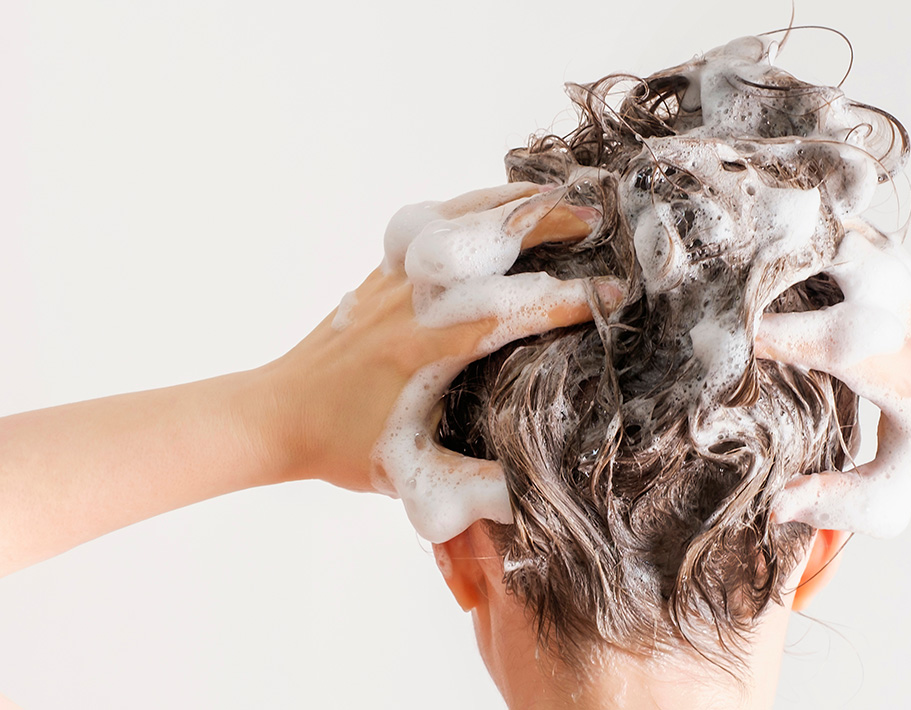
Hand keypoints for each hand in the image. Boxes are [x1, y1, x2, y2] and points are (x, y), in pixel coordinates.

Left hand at [261, 183, 614, 501]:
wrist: (274, 415)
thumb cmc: (344, 446)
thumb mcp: (413, 478)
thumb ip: (475, 487)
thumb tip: (536, 498)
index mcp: (428, 348)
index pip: (513, 310)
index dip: (570, 300)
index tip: (617, 293)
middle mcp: (413, 301)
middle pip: (490, 240)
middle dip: (551, 224)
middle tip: (601, 220)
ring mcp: (394, 278)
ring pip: (462, 215)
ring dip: (516, 201)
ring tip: (562, 194)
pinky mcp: (382, 270)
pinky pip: (436, 220)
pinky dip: (477, 204)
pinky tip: (503, 206)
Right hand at [756, 227, 910, 535]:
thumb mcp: (902, 496)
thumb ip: (837, 500)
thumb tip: (777, 504)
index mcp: (904, 372)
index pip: (819, 339)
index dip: (765, 336)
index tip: (721, 339)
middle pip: (847, 261)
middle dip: (788, 260)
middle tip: (738, 270)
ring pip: (868, 245)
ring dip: (819, 243)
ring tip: (770, 250)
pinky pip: (887, 254)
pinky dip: (850, 245)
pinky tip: (820, 251)